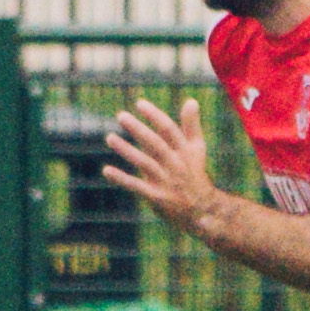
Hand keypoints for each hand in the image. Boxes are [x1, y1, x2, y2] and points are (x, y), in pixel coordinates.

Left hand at [103, 97, 217, 233]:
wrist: (202, 210)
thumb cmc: (195, 174)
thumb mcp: (197, 149)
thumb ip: (191, 125)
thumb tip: (191, 100)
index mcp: (184, 151)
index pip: (169, 130)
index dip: (154, 116)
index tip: (140, 104)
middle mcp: (175, 164)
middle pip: (156, 144)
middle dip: (139, 130)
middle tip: (121, 116)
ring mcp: (165, 181)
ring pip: (145, 163)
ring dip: (127, 150)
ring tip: (110, 137)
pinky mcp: (157, 197)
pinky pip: (137, 187)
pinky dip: (122, 179)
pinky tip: (107, 170)